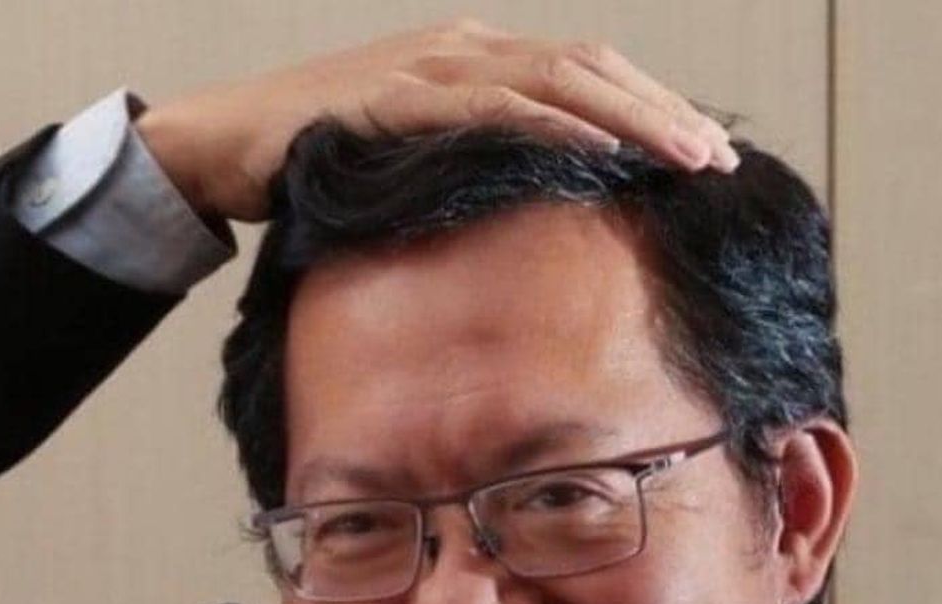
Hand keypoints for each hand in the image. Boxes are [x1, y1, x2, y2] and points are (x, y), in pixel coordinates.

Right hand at [135, 18, 737, 221]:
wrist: (224, 147)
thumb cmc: (319, 164)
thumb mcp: (415, 162)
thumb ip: (473, 167)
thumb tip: (537, 217)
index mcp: (473, 59)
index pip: (583, 71)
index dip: (649, 107)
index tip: (702, 152)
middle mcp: (461, 49)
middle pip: (587, 64)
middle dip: (661, 111)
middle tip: (718, 159)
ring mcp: (429, 67)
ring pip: (554, 77)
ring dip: (628, 117)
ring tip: (686, 157)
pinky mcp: (394, 98)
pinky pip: (487, 107)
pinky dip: (547, 125)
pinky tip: (593, 150)